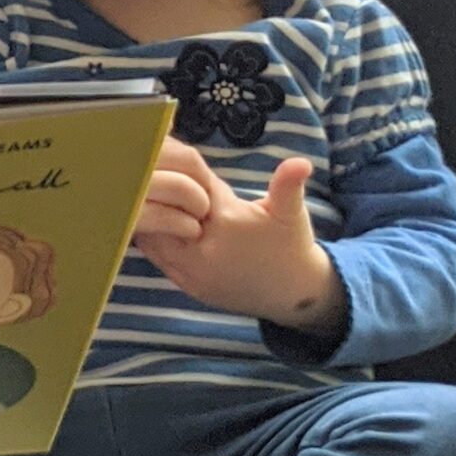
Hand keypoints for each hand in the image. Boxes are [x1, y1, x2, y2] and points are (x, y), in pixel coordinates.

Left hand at [138, 154, 343, 335]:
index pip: (190, 188)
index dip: (185, 174)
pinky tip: (155, 225)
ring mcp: (193, 273)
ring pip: (153, 236)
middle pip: (164, 213)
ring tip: (153, 199)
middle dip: (164, 196)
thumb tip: (302, 162)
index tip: (184, 161)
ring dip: (153, 217)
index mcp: (226, 226)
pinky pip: (157, 258)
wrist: (293, 294)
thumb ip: (289, 184)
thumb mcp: (291, 212)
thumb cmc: (290, 245)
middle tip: (160, 179)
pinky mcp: (188, 286)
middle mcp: (204, 253)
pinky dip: (153, 239)